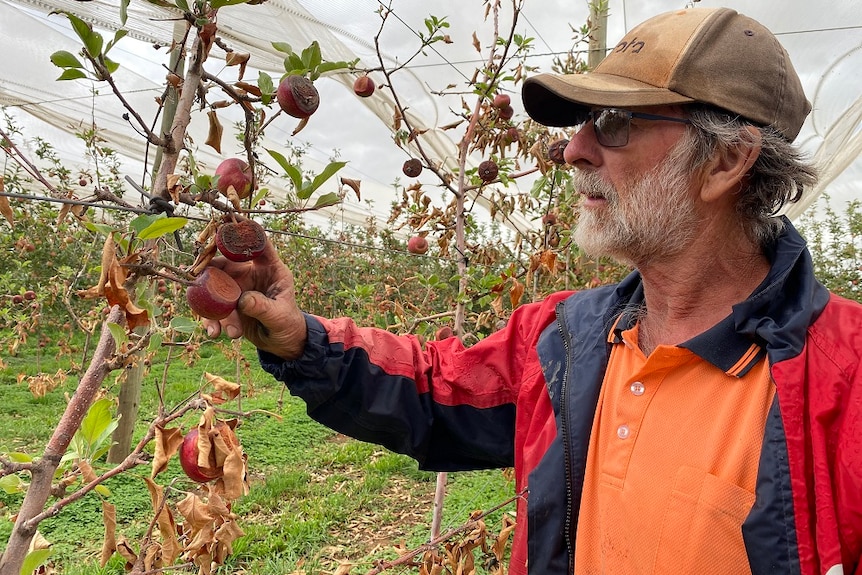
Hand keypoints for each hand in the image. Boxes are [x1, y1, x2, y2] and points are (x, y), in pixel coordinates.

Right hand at [201, 240, 306, 359]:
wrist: (282, 342)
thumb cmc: (288, 324)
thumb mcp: (279, 315)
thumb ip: (262, 306)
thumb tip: (242, 300)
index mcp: (270, 268)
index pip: (259, 245)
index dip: (245, 232)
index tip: (227, 225)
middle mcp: (251, 273)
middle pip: (226, 261)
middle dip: (209, 267)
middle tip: (196, 275)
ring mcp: (238, 288)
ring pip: (214, 286)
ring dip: (210, 303)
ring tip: (217, 325)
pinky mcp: (228, 304)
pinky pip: (212, 306)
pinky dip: (210, 319)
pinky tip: (214, 332)